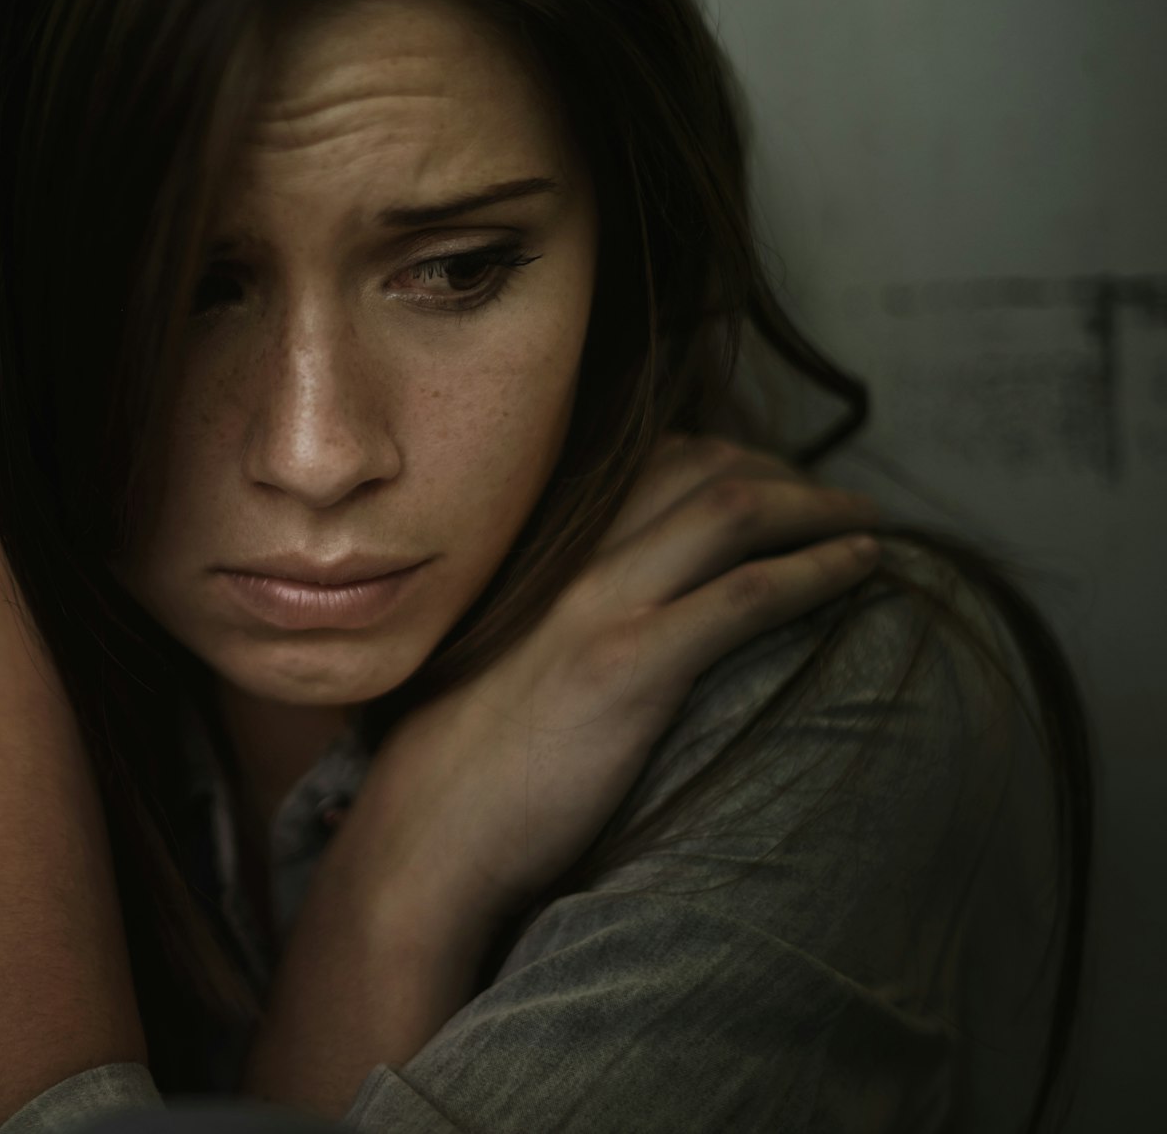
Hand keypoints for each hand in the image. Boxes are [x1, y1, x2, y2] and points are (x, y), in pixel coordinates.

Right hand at [349, 434, 882, 941]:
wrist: (428, 833)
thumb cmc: (466, 770)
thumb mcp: (508, 668)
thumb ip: (559, 627)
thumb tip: (618, 633)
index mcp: (546, 559)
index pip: (651, 464)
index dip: (730, 462)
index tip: (779, 488)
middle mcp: (575, 565)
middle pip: (702, 469)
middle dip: (786, 474)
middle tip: (839, 506)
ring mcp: (602, 611)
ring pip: (730, 511)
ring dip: (816, 508)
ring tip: (867, 526)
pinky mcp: (629, 668)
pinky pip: (745, 594)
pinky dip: (817, 569)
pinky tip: (863, 568)